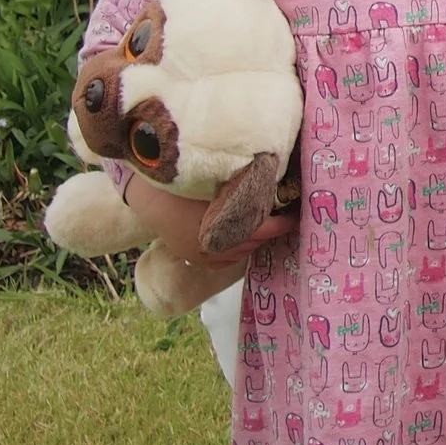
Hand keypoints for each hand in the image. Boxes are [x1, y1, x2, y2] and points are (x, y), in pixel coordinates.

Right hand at [123, 173, 291, 269]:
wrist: (152, 199)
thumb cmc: (187, 186)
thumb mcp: (223, 183)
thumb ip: (248, 190)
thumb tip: (276, 188)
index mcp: (226, 226)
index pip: (266, 229)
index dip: (283, 223)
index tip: (294, 214)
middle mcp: (217, 246)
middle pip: (255, 241)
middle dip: (269, 229)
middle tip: (279, 215)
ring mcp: (206, 255)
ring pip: (241, 252)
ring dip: (253, 240)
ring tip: (260, 224)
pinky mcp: (195, 258)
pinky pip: (225, 261)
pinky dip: (236, 251)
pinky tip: (240, 240)